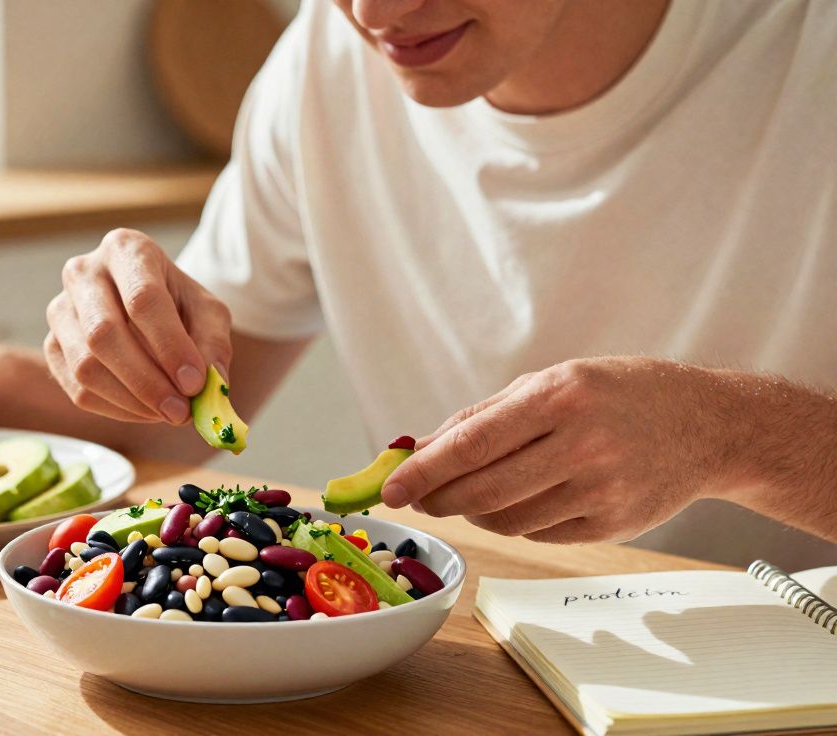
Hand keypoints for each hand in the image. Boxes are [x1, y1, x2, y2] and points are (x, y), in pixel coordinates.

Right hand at [45, 228, 232, 424]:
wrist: (144, 308)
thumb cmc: (178, 305)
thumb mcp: (208, 313)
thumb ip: (213, 344)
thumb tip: (210, 384)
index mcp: (125, 249)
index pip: (142, 298)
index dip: (169, 345)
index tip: (195, 382)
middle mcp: (83, 273)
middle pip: (104, 334)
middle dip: (146, 381)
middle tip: (181, 412)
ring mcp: (60, 310)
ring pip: (85, 366)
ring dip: (132, 401)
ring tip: (168, 412)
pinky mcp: (51, 346)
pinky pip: (78, 390)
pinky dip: (116, 409)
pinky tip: (145, 411)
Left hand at [380, 357, 753, 543]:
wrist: (707, 424)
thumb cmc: (617, 394)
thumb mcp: (552, 381)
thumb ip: (483, 415)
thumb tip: (420, 450)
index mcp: (560, 397)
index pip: (472, 445)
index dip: (423, 471)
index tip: (389, 489)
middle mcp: (582, 444)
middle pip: (482, 490)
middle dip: (438, 498)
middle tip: (419, 496)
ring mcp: (601, 489)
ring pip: (506, 520)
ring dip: (476, 511)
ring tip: (478, 490)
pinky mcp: (612, 524)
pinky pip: (538, 533)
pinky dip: (516, 521)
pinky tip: (527, 497)